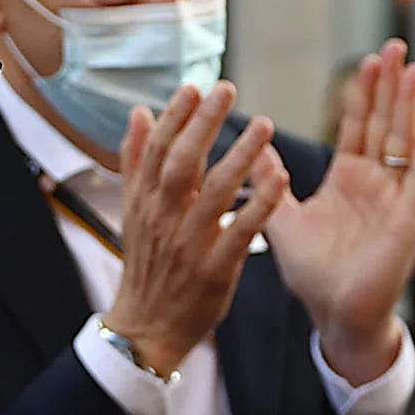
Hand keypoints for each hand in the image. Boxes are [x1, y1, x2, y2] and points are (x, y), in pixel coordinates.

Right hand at [108, 82, 280, 376]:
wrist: (147, 328)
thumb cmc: (149, 263)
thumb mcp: (133, 212)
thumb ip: (137, 162)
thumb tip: (140, 112)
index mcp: (145, 202)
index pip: (156, 151)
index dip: (174, 117)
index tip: (193, 86)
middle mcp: (163, 219)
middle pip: (181, 164)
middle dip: (202, 124)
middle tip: (226, 89)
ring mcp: (188, 244)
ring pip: (213, 193)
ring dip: (240, 156)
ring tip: (264, 124)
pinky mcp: (214, 269)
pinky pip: (239, 232)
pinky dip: (259, 204)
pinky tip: (280, 178)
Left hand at [265, 40, 414, 382]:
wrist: (337, 314)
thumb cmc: (315, 275)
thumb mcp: (282, 220)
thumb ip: (269, 183)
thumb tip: (251, 147)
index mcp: (348, 180)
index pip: (358, 127)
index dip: (362, 94)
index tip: (367, 61)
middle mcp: (376, 182)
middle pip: (385, 123)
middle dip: (390, 86)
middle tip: (396, 47)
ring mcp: (395, 197)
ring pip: (404, 141)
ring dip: (409, 105)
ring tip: (414, 69)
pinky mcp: (408, 218)